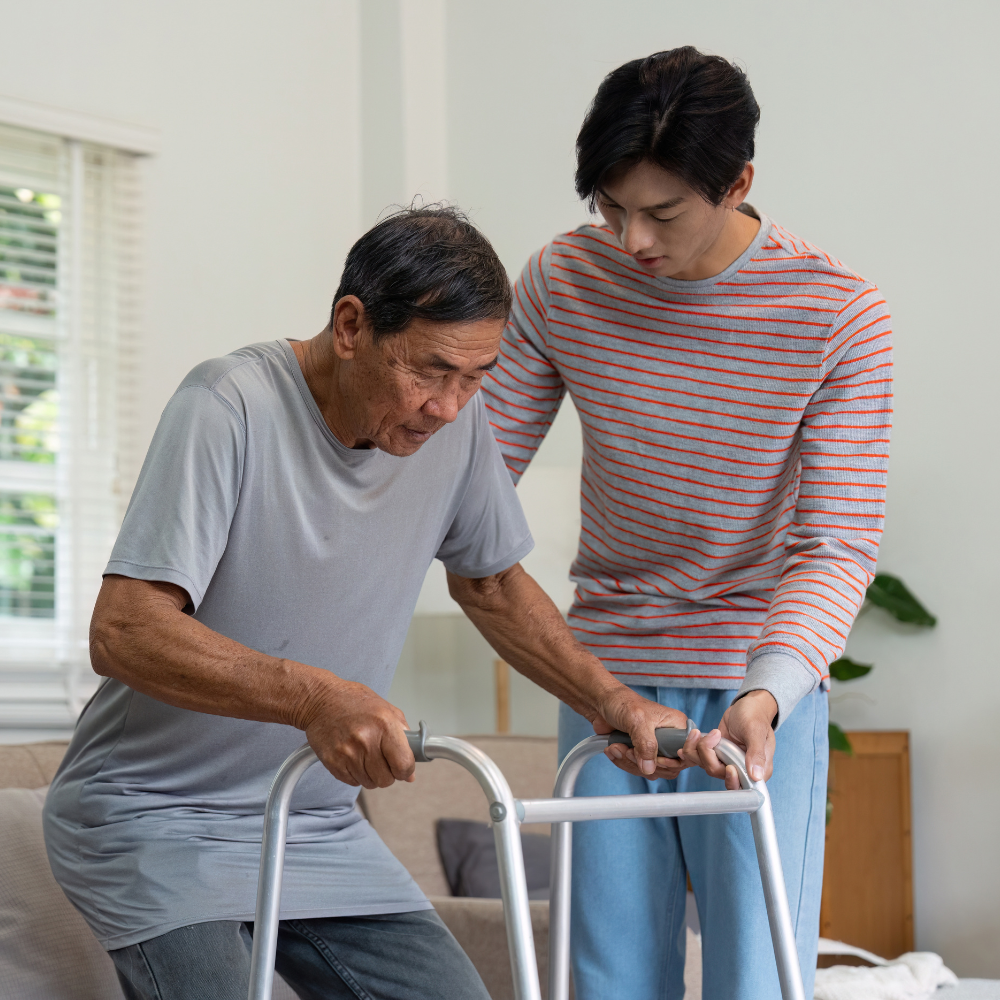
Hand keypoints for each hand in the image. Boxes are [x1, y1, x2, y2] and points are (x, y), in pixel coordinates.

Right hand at [299, 674, 414, 789]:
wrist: (320, 700)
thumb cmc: (352, 701)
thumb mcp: (386, 708)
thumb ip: (404, 735)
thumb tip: (412, 765)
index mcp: (384, 725)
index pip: (404, 764)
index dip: (407, 770)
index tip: (405, 769)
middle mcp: (366, 740)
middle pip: (386, 779)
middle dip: (388, 773)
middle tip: (383, 760)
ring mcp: (348, 753)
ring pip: (370, 783)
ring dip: (371, 774)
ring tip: (365, 755)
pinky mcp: (333, 762)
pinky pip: (352, 782)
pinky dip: (356, 774)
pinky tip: (353, 757)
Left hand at [591, 686, 691, 779]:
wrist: (601, 702)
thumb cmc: (622, 702)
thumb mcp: (637, 720)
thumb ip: (646, 744)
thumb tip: (649, 768)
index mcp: (676, 726)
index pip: (686, 754)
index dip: (672, 762)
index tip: (655, 760)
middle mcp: (668, 738)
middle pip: (667, 768)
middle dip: (644, 763)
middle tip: (629, 750)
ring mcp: (654, 747)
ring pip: (650, 771)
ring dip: (630, 762)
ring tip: (617, 746)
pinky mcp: (640, 753)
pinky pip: (637, 769)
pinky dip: (623, 762)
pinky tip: (613, 748)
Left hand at [678, 690, 776, 789]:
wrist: (747, 706)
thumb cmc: (755, 716)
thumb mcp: (756, 731)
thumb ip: (756, 753)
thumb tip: (756, 776)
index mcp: (758, 769)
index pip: (743, 785)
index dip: (732, 780)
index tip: (729, 767)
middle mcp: (741, 769)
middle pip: (719, 773)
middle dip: (709, 755)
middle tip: (714, 735)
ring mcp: (727, 761)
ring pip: (706, 765)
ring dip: (697, 750)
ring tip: (699, 733)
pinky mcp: (716, 754)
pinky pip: (700, 757)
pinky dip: (692, 749)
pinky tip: (690, 740)